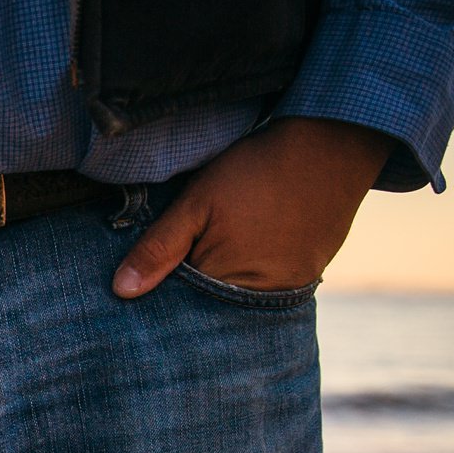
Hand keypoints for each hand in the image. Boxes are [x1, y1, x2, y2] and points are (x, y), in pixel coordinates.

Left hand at [112, 117, 393, 297]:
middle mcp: (266, 298)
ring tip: (212, 253)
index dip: (161, 296)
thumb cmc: (258, 171)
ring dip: (220, 285)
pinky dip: (248, 274)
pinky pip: (268, 286)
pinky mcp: (309, 272)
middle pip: (212, 309)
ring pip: (239, 298)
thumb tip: (121, 291)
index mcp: (231, 286)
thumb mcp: (197, 203)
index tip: (140, 287)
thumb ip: (159, 248)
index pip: (182, 310)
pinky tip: (241, 251)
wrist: (333, 142)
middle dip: (189, 295)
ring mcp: (292, 287)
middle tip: (176, 264)